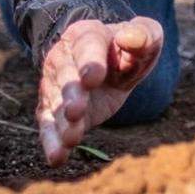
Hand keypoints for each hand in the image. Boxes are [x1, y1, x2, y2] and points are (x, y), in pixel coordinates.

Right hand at [36, 16, 163, 166]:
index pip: (87, 47)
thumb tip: (131, 38)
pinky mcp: (53, 112)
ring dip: (62, 124)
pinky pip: (49, 127)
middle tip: (76, 111)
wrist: (112, 65)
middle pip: (66, 78)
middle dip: (71, 95)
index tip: (94, 77)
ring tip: (70, 140)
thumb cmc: (130, 49)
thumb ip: (143, 34)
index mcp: (86, 35)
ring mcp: (55, 86)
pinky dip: (51, 142)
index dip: (90, 62)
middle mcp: (64, 59)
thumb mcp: (145, 36)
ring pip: (55, 106)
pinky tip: (57, 158)